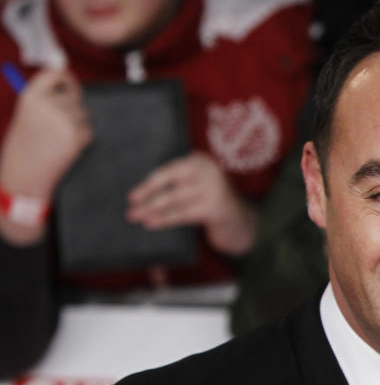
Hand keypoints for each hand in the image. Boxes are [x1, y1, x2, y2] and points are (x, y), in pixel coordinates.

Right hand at [0, 69, 92, 244]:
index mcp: (30, 96)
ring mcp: (63, 119)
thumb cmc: (24, 147)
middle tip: (57, 128)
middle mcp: (47, 104)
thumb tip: (72, 89)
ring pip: (83, 115)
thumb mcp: (26, 116)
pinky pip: (88, 131)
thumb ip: (45, 100)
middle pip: (74, 97)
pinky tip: (65, 149)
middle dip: (71, 110)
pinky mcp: (76, 136)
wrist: (24, 175)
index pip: (55, 75)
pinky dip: (82, 139)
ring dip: (77, 125)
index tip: (71, 86)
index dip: (66, 79)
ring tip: (57, 140)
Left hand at [127, 151, 257, 255]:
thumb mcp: (196, 187)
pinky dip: (165, 219)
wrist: (242, 222)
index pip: (169, 171)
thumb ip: (178, 183)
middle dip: (148, 198)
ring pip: (174, 200)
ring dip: (153, 210)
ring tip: (138, 218)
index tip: (132, 196)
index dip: (149, 184)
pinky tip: (152, 224)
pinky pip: (183, 213)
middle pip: (170, 185)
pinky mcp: (216, 206)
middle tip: (131, 210)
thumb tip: (142, 193)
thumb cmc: (211, 203)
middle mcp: (209, 171)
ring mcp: (214, 188)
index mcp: (201, 161)